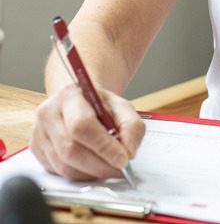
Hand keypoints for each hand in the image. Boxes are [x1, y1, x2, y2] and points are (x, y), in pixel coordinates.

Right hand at [30, 83, 144, 180]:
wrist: (79, 102)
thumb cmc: (99, 104)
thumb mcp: (121, 106)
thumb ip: (132, 125)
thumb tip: (129, 151)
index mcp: (68, 95)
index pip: (82, 125)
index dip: (103, 146)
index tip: (123, 159)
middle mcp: (48, 113)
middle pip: (71, 149)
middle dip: (99, 164)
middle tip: (119, 169)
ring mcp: (39, 133)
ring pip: (64, 166)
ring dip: (91, 173)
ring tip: (109, 168)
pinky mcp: (37, 151)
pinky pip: (59, 172)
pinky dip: (81, 175)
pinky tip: (93, 167)